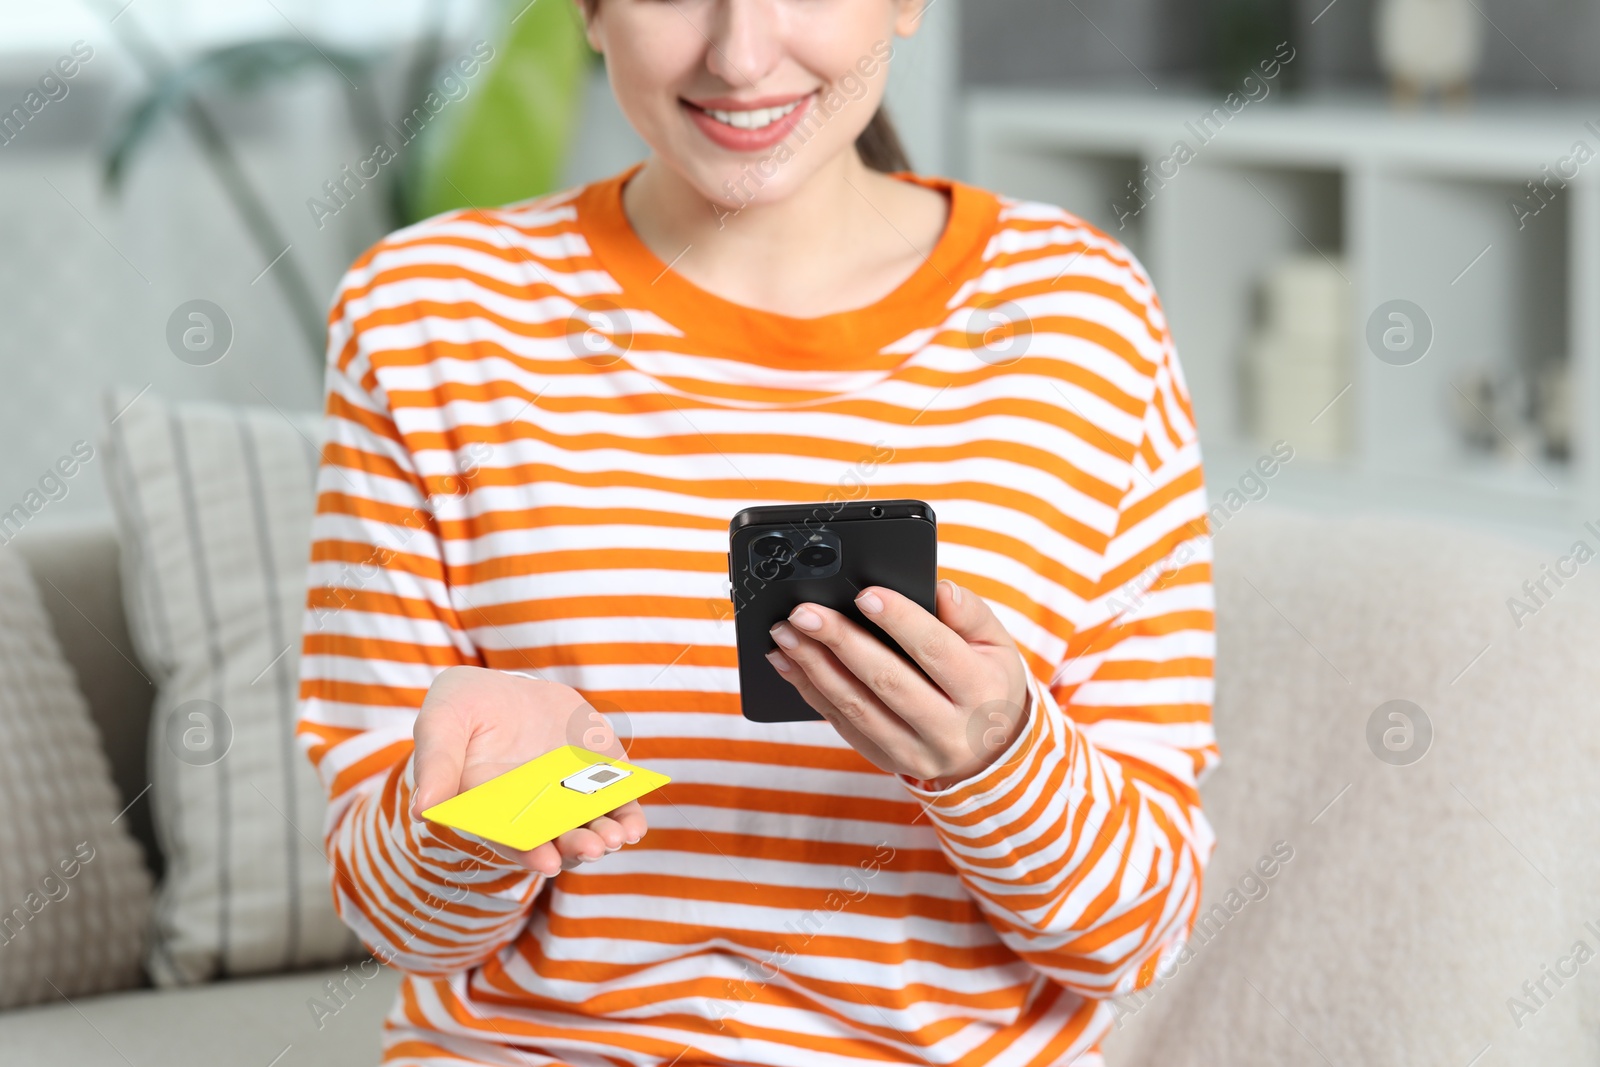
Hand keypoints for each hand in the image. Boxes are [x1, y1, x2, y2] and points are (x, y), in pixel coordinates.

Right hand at [409, 666, 647, 876]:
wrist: (508, 688)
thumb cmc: (465, 706)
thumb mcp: (442, 720)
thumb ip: (435, 762)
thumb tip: (423, 810)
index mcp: (492, 810)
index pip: (511, 839)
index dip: (528, 851)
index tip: (545, 860)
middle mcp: (533, 812)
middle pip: (555, 840)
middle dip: (574, 848)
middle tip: (590, 849)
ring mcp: (569, 796)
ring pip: (589, 827)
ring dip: (604, 837)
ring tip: (616, 838)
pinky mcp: (599, 776)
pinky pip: (617, 802)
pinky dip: (627, 815)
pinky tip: (633, 825)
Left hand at [766, 578, 1031, 790]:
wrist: (990, 749)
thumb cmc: (987, 680)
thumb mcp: (996, 644)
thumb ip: (970, 613)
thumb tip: (940, 589)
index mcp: (981, 691)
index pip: (936, 651)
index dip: (899, 621)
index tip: (864, 594)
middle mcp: (950, 730)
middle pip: (887, 681)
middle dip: (841, 642)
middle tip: (804, 612)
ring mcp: (916, 753)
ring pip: (857, 707)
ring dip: (814, 667)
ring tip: (785, 633)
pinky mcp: (887, 760)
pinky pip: (843, 724)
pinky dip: (811, 691)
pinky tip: (788, 663)